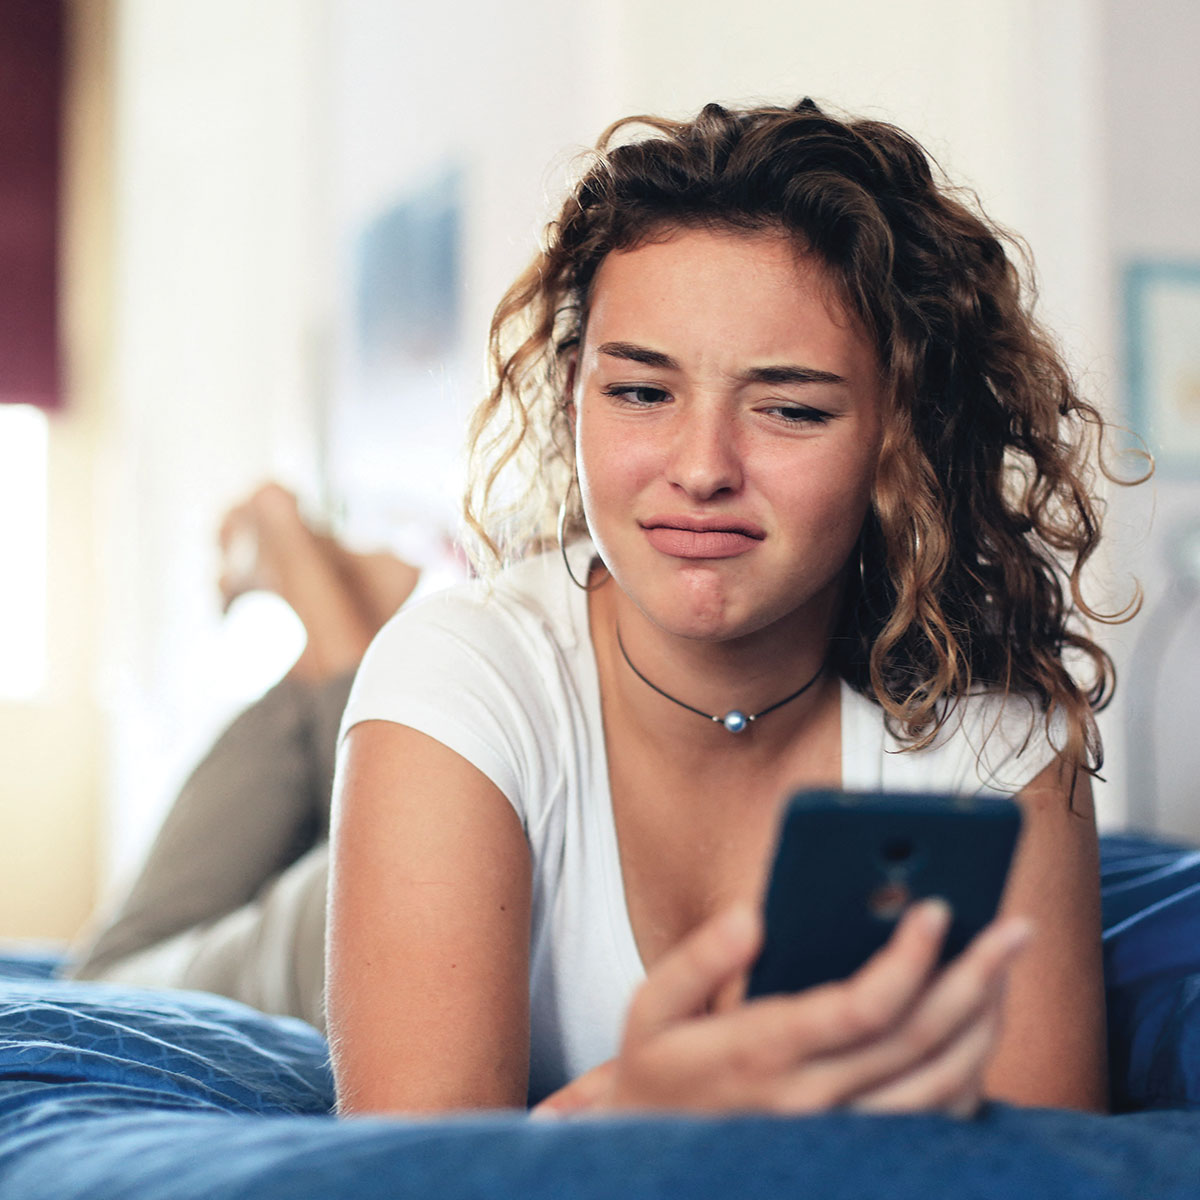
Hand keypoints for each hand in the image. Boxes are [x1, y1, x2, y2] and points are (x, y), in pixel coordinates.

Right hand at [586, 899, 1029, 1116]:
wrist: (656, 1171)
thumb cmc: (659, 1075)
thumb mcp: (649, 1010)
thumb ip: (699, 960)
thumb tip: (753, 915)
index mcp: (762, 1054)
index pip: (860, 1008)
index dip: (908, 958)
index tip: (937, 908)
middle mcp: (812, 1103)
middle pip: (919, 1040)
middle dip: (976, 976)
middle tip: (1013, 927)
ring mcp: (842, 1137)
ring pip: (941, 1085)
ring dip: (985, 1023)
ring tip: (1006, 967)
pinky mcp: (861, 1155)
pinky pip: (936, 1121)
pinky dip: (973, 1073)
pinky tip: (982, 1026)